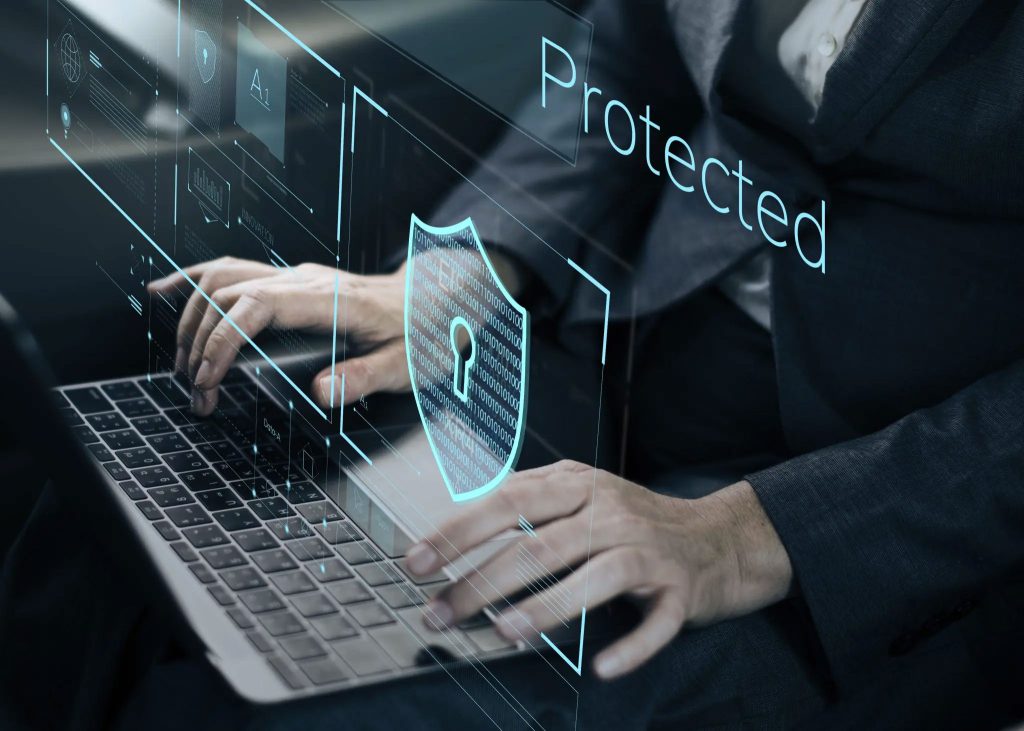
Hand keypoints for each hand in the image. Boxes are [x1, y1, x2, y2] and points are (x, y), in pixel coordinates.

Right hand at [147, 257, 408, 414]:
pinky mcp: (292, 281)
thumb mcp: (405, 365)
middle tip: (197, 391)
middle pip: (229, 293)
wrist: (439, 299)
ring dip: (192, 317)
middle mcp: (307, 280)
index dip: (222, 338)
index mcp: (332, 300)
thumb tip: (321, 393)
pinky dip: (196, 281)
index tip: (208, 377)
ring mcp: (297, 276)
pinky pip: (234, 272)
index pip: (257, 305)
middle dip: (201, 342)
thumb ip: (364, 378)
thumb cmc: (423, 332)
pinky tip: (167, 292)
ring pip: (224, 277)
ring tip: (180, 361)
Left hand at [405, 461, 791, 678]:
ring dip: (544, 607)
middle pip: (539, 544)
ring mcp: (647, 550)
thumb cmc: (635, 522)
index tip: (418, 562)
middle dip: (482, 580)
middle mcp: (611, 512)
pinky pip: (656, 622)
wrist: (719, 537)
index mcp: (579, 486)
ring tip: (502, 632)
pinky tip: (601, 667)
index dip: (459, 532)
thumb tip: (457, 527)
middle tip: (441, 611)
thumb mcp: (583, 496)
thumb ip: (531, 502)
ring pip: (593, 577)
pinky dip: (630, 646)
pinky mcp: (681, 590)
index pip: (508, 503)